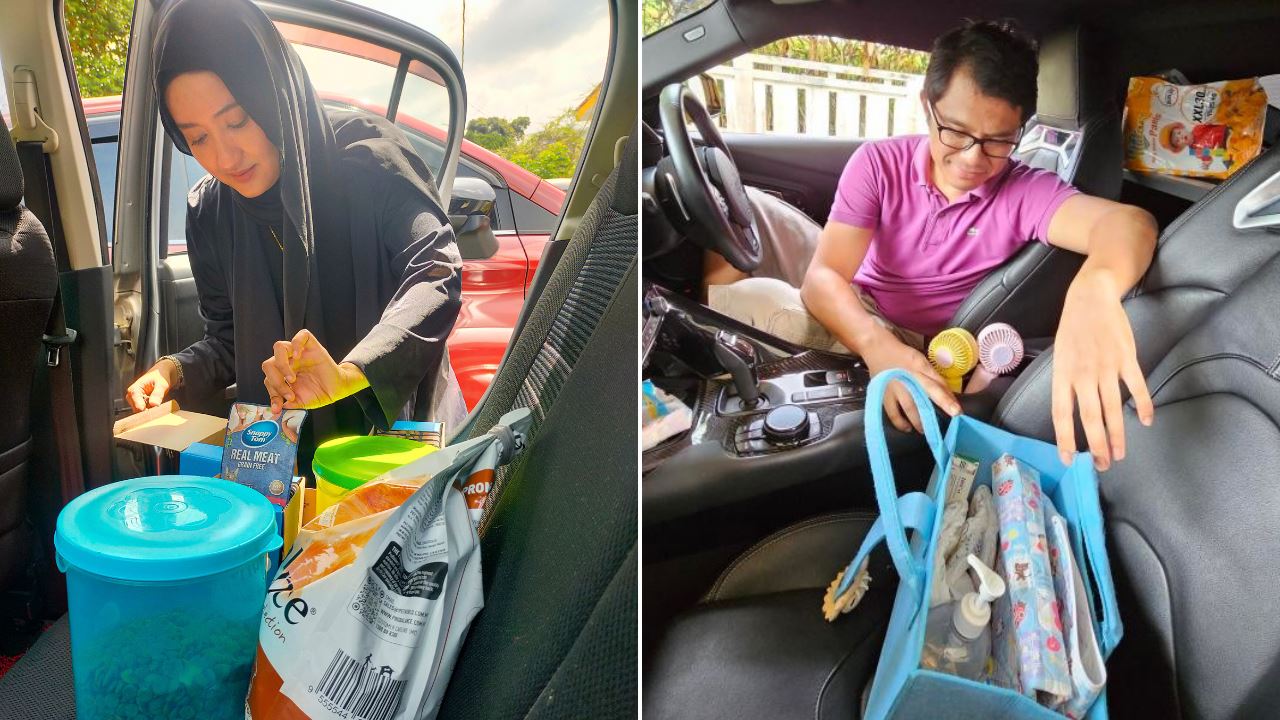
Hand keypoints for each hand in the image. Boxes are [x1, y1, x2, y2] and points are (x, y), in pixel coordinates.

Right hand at [125, 359, 179, 411]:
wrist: (161, 375)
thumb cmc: (160, 377)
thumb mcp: (161, 384)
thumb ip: (157, 394)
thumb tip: (154, 404)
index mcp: (134, 389)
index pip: (136, 403)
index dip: (144, 409)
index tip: (153, 411)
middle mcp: (132, 396)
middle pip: (137, 410)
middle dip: (148, 411)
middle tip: (158, 408)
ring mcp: (136, 401)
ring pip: (141, 412)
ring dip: (150, 411)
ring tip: (158, 404)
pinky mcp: (141, 404)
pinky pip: (145, 411)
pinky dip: (151, 410)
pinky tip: (157, 405)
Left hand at [261, 329, 368, 412]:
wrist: (339, 388)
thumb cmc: (320, 393)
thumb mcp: (302, 402)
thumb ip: (288, 404)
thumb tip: (276, 408)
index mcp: (282, 375)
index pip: (268, 380)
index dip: (272, 394)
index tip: (278, 407)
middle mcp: (288, 362)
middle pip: (269, 364)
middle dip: (275, 382)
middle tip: (289, 394)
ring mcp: (299, 353)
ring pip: (279, 347)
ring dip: (281, 365)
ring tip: (292, 379)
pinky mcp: (311, 345)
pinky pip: (301, 335)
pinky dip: (296, 344)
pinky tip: (299, 356)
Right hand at [860, 330, 960, 433]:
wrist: (878, 349)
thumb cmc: (903, 356)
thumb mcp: (922, 362)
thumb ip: (935, 378)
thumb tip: (950, 395)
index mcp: (919, 370)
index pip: (936, 387)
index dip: (947, 400)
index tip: (957, 412)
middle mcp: (907, 380)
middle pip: (922, 400)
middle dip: (932, 415)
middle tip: (940, 429)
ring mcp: (894, 389)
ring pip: (909, 409)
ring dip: (918, 422)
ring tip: (924, 431)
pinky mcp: (883, 395)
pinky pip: (892, 413)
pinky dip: (900, 422)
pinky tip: (907, 428)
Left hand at [1052, 270, 1153, 470]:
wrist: (1090, 298)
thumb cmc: (1072, 330)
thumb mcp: (1059, 356)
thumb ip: (1066, 383)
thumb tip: (1070, 412)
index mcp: (1063, 375)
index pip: (1061, 414)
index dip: (1065, 439)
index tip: (1069, 460)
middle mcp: (1083, 374)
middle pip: (1090, 417)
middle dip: (1096, 445)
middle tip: (1103, 465)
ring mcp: (1106, 366)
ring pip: (1113, 408)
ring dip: (1117, 434)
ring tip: (1120, 454)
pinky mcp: (1126, 358)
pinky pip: (1136, 386)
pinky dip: (1143, 405)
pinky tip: (1146, 421)